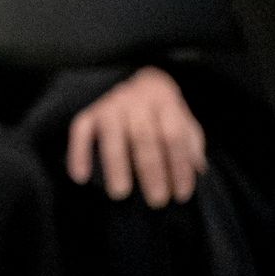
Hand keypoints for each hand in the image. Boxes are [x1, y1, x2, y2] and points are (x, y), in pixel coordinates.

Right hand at [68, 66, 206, 207]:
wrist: (135, 74)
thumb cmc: (161, 108)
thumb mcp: (182, 118)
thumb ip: (190, 142)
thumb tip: (196, 170)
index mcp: (164, 101)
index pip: (173, 136)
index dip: (179, 166)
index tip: (181, 194)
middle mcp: (135, 100)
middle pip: (144, 138)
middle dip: (151, 171)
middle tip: (156, 201)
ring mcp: (109, 104)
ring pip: (112, 136)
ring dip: (116, 166)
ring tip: (120, 194)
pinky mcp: (88, 111)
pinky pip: (80, 131)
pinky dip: (78, 153)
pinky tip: (80, 177)